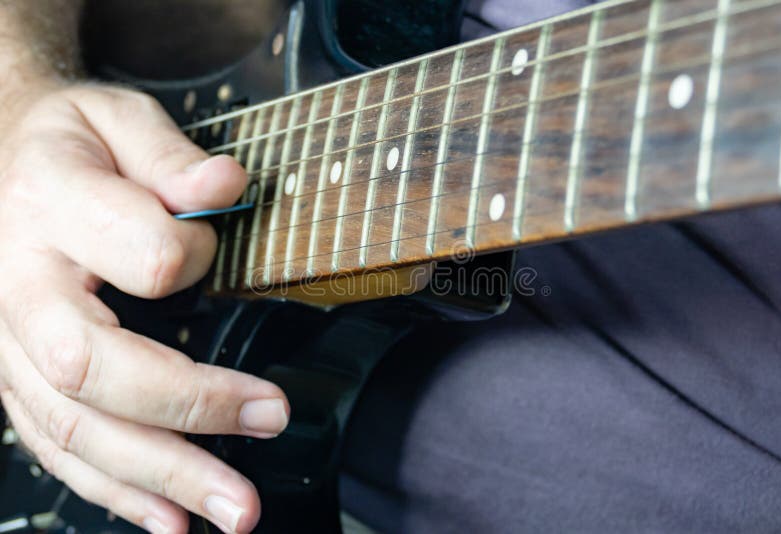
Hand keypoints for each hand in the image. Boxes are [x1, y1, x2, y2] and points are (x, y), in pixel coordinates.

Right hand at [0, 83, 289, 532]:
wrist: (3, 162)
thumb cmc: (69, 142)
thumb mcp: (117, 118)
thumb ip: (170, 157)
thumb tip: (226, 190)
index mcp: (50, 205)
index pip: (146, 254)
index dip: (200, 256)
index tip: (220, 245)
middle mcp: (19, 284)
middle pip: (96, 367)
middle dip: (191, 407)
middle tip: (270, 422)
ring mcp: (8, 342)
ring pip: (76, 426)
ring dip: (161, 475)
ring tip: (232, 509)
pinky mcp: (16, 378)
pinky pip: (56, 445)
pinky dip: (115, 491)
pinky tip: (168, 519)